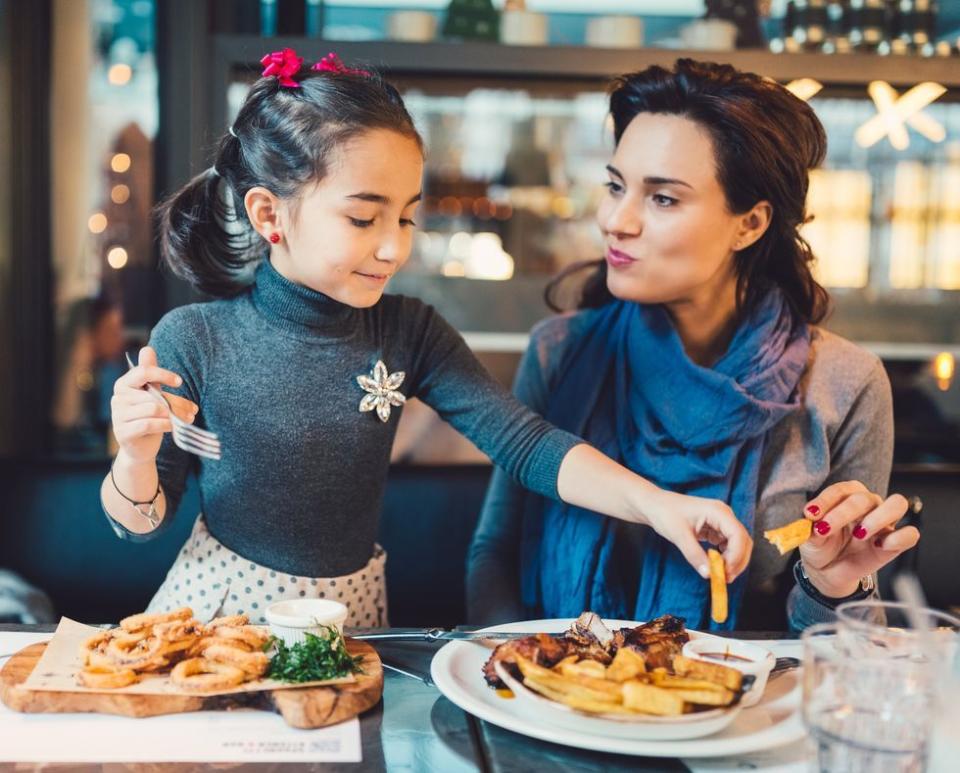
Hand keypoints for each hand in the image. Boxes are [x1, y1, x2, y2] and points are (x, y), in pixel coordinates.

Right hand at [111, 346, 197, 462]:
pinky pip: (149, 424)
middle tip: (192, 411)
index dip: (163, 374)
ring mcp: (118, 416)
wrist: (141, 447)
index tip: (180, 382)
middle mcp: (118, 398)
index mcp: (124, 384)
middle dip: (177, 403)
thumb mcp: (152, 393)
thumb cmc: (149, 416)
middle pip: (154, 394)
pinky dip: (164, 425)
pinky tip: (171, 426)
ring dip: (173, 415)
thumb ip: (150, 373)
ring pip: (154, 409)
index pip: (143, 372)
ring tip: (184, 420)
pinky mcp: (122, 432)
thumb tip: (147, 348)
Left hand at [643, 489, 752, 582]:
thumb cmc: (665, 514)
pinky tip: (716, 564)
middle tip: (725, 578)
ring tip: (720, 574)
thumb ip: (694, 555)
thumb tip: (709, 574)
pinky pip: (727, 545)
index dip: (736, 556)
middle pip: (743, 541)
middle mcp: (724, 515)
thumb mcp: (679, 535)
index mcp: (718, 511)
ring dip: (733, 560)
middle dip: (737, 561)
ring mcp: (720, 522)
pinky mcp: (715, 528)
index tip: (726, 572)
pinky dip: (725, 557)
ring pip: (737, 544)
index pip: (738, 535)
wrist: (654, 506)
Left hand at [799, 481, 919, 597]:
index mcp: (846, 496)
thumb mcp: (809, 538)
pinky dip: (898, 538)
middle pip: (865, 498)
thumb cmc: (821, 546)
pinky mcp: (896, 543)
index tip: (810, 514)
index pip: (841, 490)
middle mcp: (869, 504)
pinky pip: (910, 534)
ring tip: (859, 534)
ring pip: (897, 504)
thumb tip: (813, 523)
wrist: (828, 570)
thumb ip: (811, 529)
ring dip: (878, 517)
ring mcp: (885, 522)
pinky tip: (879, 545)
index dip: (825, 500)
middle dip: (844, 513)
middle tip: (826, 529)